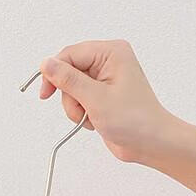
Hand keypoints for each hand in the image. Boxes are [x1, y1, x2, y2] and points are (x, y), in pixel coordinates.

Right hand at [39, 40, 174, 163]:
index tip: (45, 93)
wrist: (150, 143)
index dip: (55, 72)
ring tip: (90, 118)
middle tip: (79, 110)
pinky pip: (79, 99)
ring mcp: (105, 79)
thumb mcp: (95, 98)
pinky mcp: (102, 95)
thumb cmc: (134, 120)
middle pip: (69, 71)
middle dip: (70, 95)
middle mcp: (108, 61)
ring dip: (75, 107)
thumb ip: (68, 80)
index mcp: (111, 52)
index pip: (71, 54)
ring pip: (72, 88)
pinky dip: (81, 112)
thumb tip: (46, 64)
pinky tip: (94, 120)